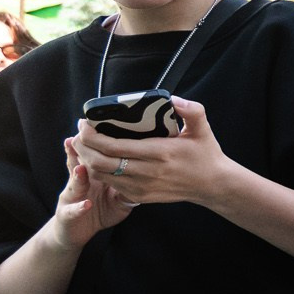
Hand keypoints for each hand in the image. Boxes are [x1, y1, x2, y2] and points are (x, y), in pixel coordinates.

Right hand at [51, 138, 134, 248]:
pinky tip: (87, 205)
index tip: (97, 127)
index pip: (93, 154)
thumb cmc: (98, 208)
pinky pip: (72, 211)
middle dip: (79, 151)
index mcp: (91, 175)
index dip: (93, 142)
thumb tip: (148, 157)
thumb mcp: (114, 190)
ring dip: (78, 177)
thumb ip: (125, 174)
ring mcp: (70, 199)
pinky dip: (79, 208)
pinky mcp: (67, 216)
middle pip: (79, 163)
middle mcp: (78, 183)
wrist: (74, 232)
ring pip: (74, 184)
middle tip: (82, 137)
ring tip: (81, 168)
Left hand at [75, 101, 233, 210]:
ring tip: (84, 145)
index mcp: (160, 153)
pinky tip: (97, 160)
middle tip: (79, 133)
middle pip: (100, 163)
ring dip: (87, 160)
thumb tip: (173, 98)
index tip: (84, 123)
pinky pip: (110, 184)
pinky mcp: (140, 195)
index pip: (114, 147)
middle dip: (83, 148)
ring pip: (101, 175)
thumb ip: (191, 110)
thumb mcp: (203, 129)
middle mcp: (148, 172)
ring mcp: (142, 186)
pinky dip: (98, 172)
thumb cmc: (205, 154)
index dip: (92, 136)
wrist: (213, 185)